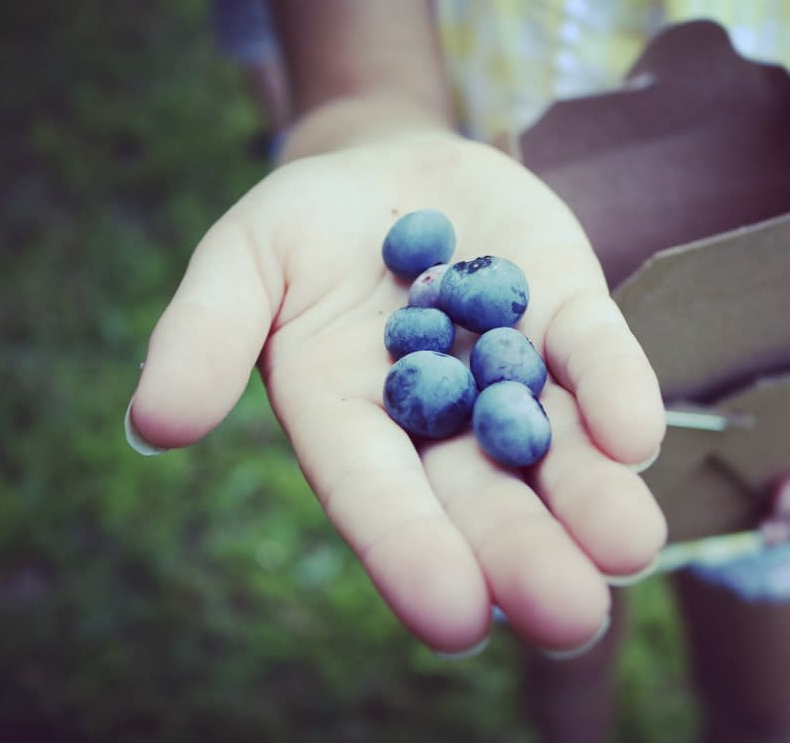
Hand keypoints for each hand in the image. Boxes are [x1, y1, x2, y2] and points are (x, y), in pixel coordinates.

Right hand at [126, 133, 666, 654]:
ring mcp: (511, 368)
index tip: (455, 621)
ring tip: (629, 547)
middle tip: (571, 619)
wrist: (384, 169)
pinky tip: (635, 432)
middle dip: (525, 554)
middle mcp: (439, 419)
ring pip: (555, 446)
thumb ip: (203, 337)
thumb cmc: (299, 231)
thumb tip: (154, 425)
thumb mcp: (238, 264)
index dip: (412, 555)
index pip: (379, 499)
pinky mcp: (567, 312)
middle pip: (483, 497)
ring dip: (593, 496)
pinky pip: (592, 355)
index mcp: (351, 423)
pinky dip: (614, 390)